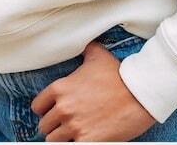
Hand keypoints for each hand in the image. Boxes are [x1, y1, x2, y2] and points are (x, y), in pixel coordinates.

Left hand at [30, 40, 156, 141]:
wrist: (139, 95)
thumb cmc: (119, 74)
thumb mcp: (98, 55)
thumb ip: (85, 49)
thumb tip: (82, 41)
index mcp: (61, 88)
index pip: (37, 106)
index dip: (45, 108)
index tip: (53, 110)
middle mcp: (64, 108)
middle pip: (44, 126)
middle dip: (54, 125)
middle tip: (65, 123)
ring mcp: (74, 127)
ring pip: (53, 141)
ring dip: (62, 137)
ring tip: (72, 133)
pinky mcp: (87, 142)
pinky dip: (74, 144)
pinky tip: (83, 137)